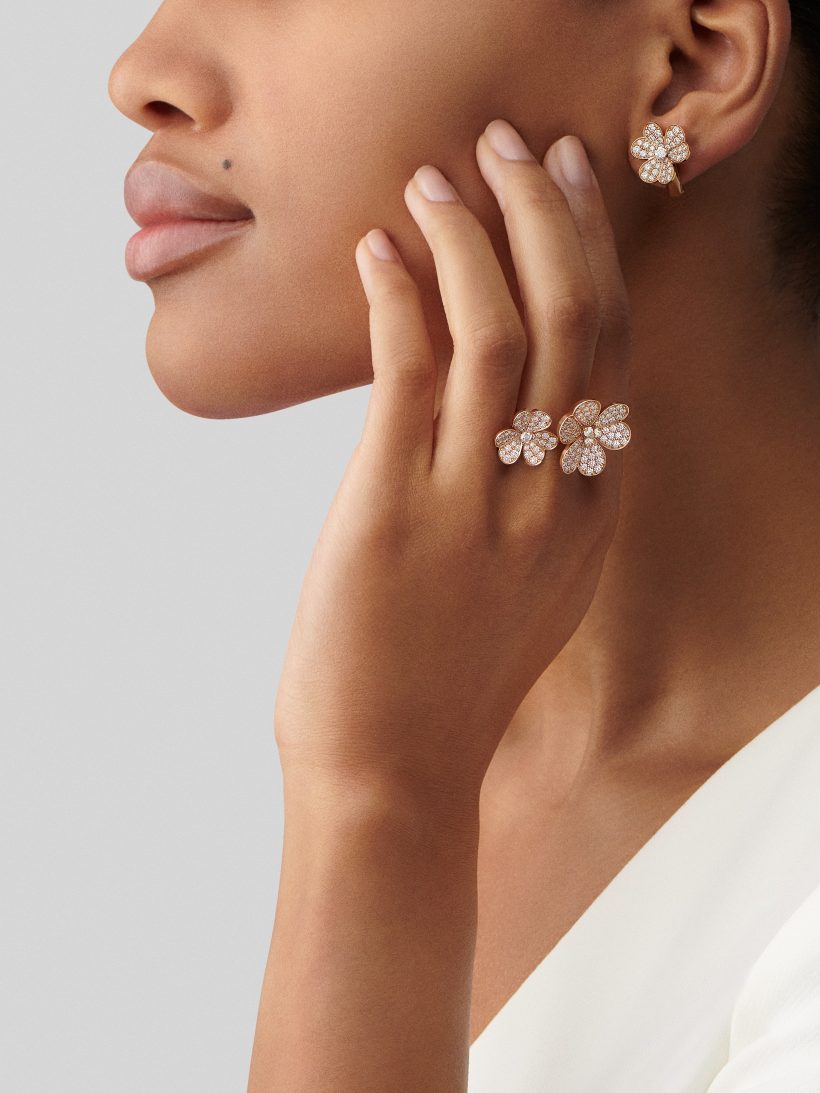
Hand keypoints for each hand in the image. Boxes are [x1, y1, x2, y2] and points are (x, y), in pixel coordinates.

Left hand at [274, 119, 631, 809]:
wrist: (393, 770)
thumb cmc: (447, 681)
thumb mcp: (525, 587)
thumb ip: (536, 503)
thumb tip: (504, 423)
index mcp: (589, 509)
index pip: (612, 349)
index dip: (592, 252)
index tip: (566, 186)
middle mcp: (551, 494)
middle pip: (575, 319)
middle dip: (548, 215)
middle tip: (514, 145)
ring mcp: (477, 500)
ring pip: (498, 330)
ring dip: (469, 236)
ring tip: (433, 177)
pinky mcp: (396, 506)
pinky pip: (409, 372)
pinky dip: (398, 296)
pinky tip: (377, 250)